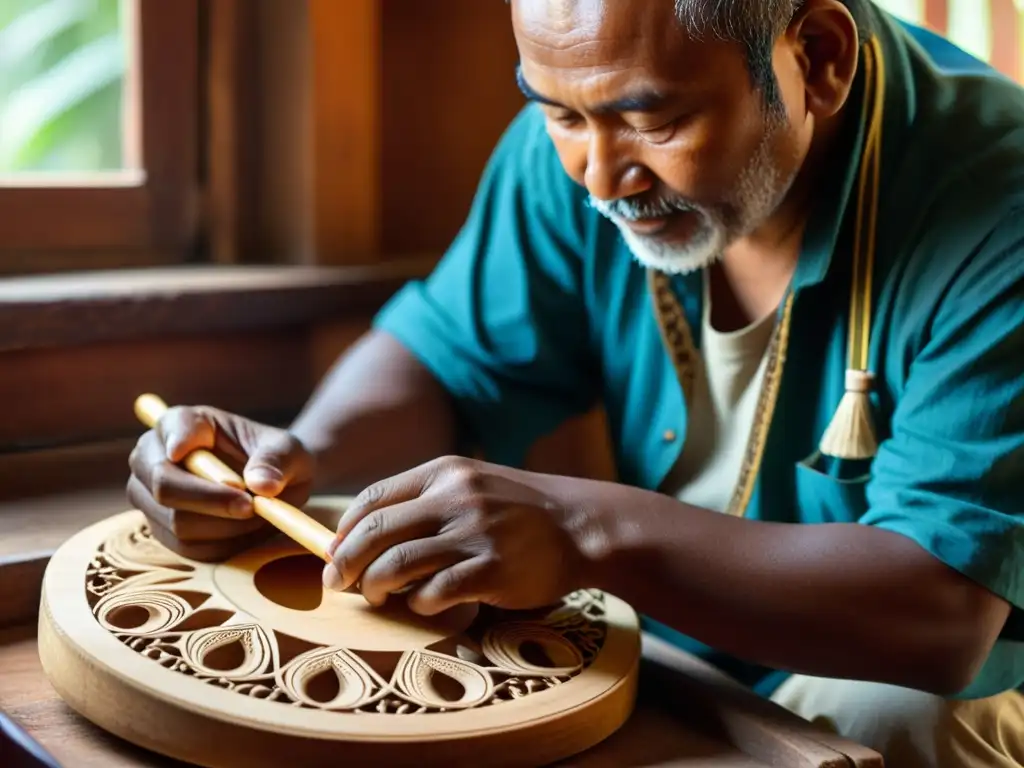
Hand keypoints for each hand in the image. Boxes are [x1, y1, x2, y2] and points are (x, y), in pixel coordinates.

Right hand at [127, 405, 313, 560]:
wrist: (271, 484)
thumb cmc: (275, 458)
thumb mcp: (288, 450)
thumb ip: (277, 460)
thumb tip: (263, 485)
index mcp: (184, 423)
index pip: (174, 427)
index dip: (180, 440)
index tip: (184, 452)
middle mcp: (155, 457)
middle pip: (163, 485)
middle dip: (210, 499)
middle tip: (251, 505)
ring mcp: (151, 497)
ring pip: (178, 522)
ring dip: (225, 525)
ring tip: (257, 513)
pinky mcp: (163, 531)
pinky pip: (189, 548)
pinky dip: (224, 544)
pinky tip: (245, 530)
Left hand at [322, 456, 596, 614]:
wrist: (581, 524)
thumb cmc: (519, 510)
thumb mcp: (473, 484)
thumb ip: (427, 501)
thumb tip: (366, 536)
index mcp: (444, 472)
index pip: (374, 499)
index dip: (344, 531)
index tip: (334, 553)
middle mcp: (455, 496)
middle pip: (375, 532)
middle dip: (344, 562)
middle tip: (336, 582)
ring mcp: (474, 532)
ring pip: (396, 564)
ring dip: (374, 587)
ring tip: (377, 597)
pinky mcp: (492, 569)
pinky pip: (434, 592)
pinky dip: (418, 604)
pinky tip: (423, 606)